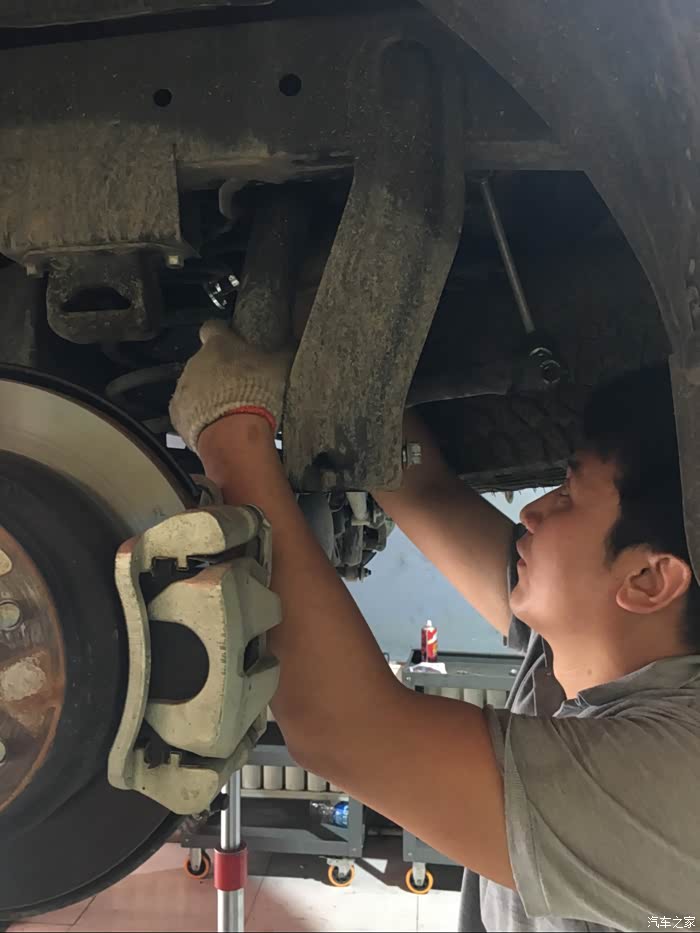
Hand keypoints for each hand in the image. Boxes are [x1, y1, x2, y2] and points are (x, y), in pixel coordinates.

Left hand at [169, 320, 292, 451]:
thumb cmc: (255, 393)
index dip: (222, 333)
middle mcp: (196, 361)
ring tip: (230, 408)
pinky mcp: (178, 411)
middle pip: (205, 360)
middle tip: (241, 384)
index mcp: (218, 344)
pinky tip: (217, 423)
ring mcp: (185, 387)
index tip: (230, 339)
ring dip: (208, 393)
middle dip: (219, 371)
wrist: (233, 430)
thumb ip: (284, 353)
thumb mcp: (279, 367)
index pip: (213, 327)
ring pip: (195, 385)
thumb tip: (292, 346)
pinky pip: (187, 409)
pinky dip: (198, 415)